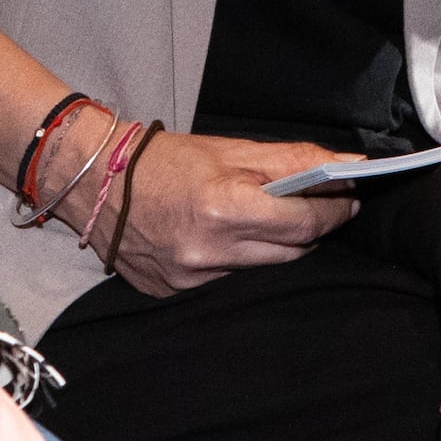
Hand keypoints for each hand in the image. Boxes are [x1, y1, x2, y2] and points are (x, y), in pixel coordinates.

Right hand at [105, 126, 357, 296]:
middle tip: (301, 206)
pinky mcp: (173, 291)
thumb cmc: (162, 159)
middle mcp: (208, 251)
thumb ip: (292, 160)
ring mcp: (189, 277)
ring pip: (258, 269)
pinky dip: (227, 260)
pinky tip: (207, 237)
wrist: (93, 180)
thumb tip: (348, 165)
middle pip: (291, 252)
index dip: (335, 210)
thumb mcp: (230, 149)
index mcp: (225, 208)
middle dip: (305, 229)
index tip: (347, 199)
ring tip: (245, 218)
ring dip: (264, 246)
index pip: (306, 223)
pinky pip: (222, 280)